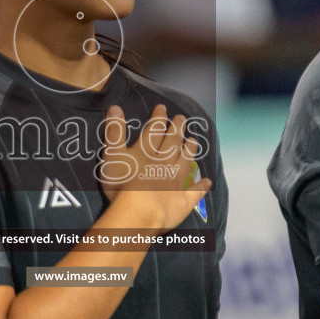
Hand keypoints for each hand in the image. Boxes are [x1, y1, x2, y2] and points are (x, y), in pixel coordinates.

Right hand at [97, 103, 210, 230]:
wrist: (141, 211)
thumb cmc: (122, 184)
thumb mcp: (112, 155)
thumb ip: (114, 133)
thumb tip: (116, 107)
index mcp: (146, 152)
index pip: (154, 130)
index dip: (158, 118)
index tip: (163, 107)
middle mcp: (164, 163)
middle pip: (172, 143)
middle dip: (177, 129)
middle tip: (182, 118)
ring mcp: (176, 181)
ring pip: (185, 162)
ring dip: (190, 150)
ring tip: (194, 140)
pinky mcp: (182, 200)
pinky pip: (194, 192)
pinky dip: (201, 186)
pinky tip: (207, 181)